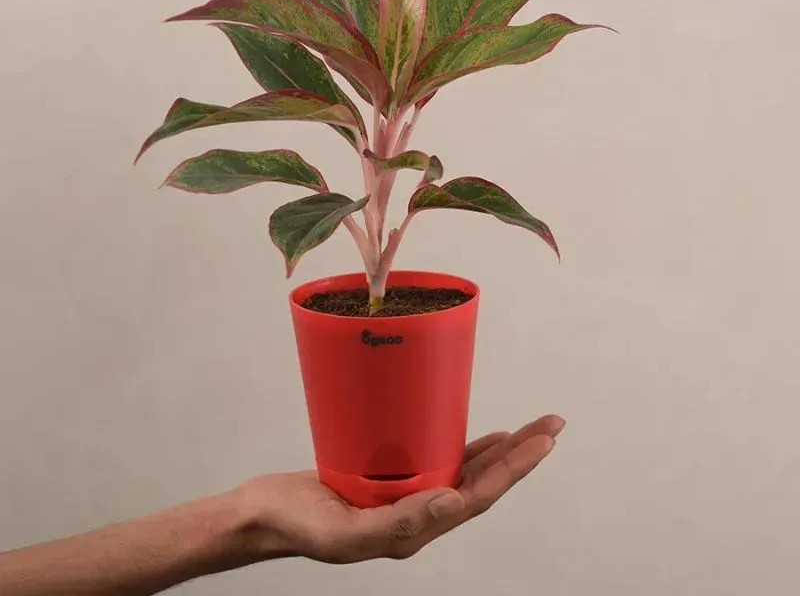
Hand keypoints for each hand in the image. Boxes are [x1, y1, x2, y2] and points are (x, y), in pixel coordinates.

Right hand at [234, 414, 564, 562]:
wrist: (262, 515)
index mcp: (412, 532)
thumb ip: (399, 524)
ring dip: (499, 451)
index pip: (476, 498)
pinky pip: (435, 460)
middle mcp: (417, 515)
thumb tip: (453, 503)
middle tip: (550, 425)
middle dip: (520, 455)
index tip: (542, 441)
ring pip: (463, 472)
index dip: (513, 469)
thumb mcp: (344, 531)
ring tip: (529, 430)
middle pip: (480, 483)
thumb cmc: (296, 523)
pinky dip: (463, 447)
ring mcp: (404, 497)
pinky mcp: (387, 478)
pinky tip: (479, 438)